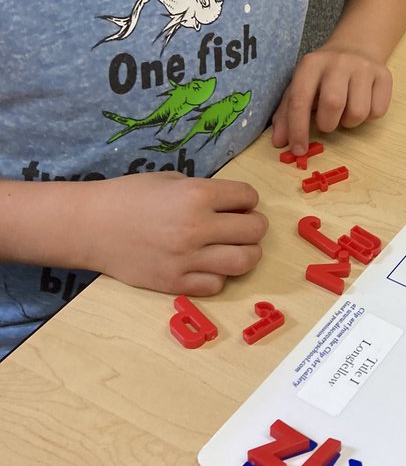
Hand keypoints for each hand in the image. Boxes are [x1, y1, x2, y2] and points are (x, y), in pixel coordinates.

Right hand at [70, 173, 265, 293]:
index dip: (246, 199)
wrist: (91, 226)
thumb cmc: (129, 196)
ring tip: (234, 248)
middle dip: (253, 226)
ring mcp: (187, 258)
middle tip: (241, 226)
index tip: (237, 203)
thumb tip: (235, 206)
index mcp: (197, 195)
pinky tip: (207, 265)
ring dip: (246, 253)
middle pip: (255, 230)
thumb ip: (205, 192)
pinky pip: (217, 284)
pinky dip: (218, 275)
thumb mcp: (171, 181)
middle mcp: (196, 227)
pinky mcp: (175, 283)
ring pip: (245, 261)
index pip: (249, 197)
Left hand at [271, 46, 391, 153]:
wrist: (356, 47)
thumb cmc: (324, 75)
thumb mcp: (301, 85)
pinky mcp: (384, 75)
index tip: (298, 150)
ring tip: (345, 111)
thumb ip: (288, 112)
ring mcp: (364, 67)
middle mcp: (338, 62)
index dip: (298, 129)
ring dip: (349, 122)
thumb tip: (279, 142)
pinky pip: (378, 111)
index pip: (300, 100)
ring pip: (358, 112)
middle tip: (328, 122)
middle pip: (333, 104)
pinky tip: (363, 103)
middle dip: (328, 124)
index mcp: (311, 64)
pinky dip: (368, 116)